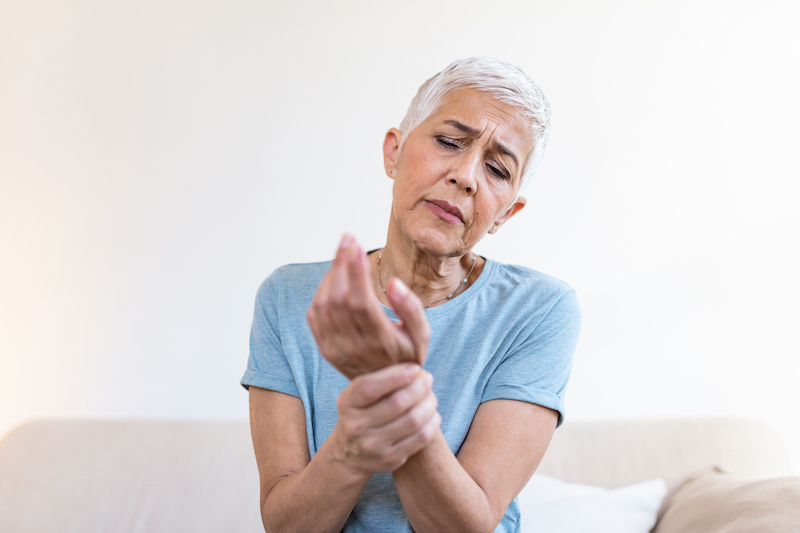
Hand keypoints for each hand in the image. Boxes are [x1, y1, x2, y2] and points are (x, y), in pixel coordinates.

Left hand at [307, 234, 430, 378]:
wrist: (385, 389)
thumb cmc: (407, 355)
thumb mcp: (422, 335)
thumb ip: (412, 309)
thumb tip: (394, 283)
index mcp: (380, 342)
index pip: (362, 302)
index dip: (356, 272)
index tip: (357, 246)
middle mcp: (354, 347)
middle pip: (339, 298)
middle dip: (341, 264)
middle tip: (348, 239)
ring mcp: (335, 349)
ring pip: (324, 304)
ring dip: (330, 274)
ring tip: (343, 253)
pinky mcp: (324, 348)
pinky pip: (314, 314)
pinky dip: (320, 290)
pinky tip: (334, 276)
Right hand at [332, 363, 440, 473]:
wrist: (349, 454)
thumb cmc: (362, 412)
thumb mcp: (358, 395)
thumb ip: (379, 379)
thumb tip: (414, 365)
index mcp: (347, 403)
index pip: (370, 387)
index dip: (397, 375)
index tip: (415, 368)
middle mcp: (356, 426)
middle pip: (397, 402)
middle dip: (419, 387)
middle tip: (427, 379)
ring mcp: (372, 445)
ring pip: (412, 420)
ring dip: (428, 403)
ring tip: (431, 396)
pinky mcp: (389, 460)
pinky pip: (420, 438)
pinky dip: (432, 422)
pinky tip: (432, 414)